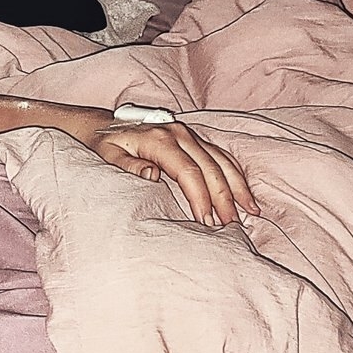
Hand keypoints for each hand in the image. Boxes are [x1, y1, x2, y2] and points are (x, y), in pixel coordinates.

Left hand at [90, 119, 258, 227]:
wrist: (102, 127)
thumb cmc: (103, 146)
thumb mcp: (106, 157)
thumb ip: (128, 167)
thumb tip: (153, 174)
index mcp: (159, 139)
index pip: (189, 171)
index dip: (201, 197)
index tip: (207, 222)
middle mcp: (179, 134)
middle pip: (211, 168)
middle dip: (224, 198)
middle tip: (232, 226)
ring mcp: (189, 135)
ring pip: (222, 161)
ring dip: (237, 187)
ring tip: (249, 212)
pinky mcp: (194, 139)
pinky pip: (221, 156)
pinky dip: (235, 175)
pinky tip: (244, 194)